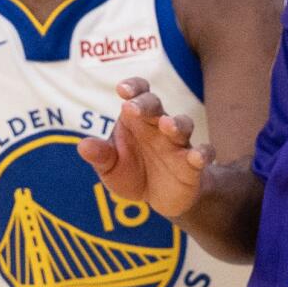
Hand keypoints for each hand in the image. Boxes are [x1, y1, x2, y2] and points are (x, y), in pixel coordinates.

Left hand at [76, 79, 212, 218]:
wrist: (160, 199)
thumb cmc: (133, 174)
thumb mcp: (111, 168)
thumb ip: (100, 156)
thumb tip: (83, 146)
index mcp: (136, 121)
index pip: (138, 94)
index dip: (133, 87)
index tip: (122, 89)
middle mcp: (158, 127)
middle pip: (156, 106)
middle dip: (146, 104)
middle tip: (133, 108)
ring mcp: (178, 144)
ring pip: (182, 125)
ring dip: (176, 123)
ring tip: (167, 125)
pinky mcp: (193, 165)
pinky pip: (204, 153)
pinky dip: (203, 153)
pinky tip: (198, 157)